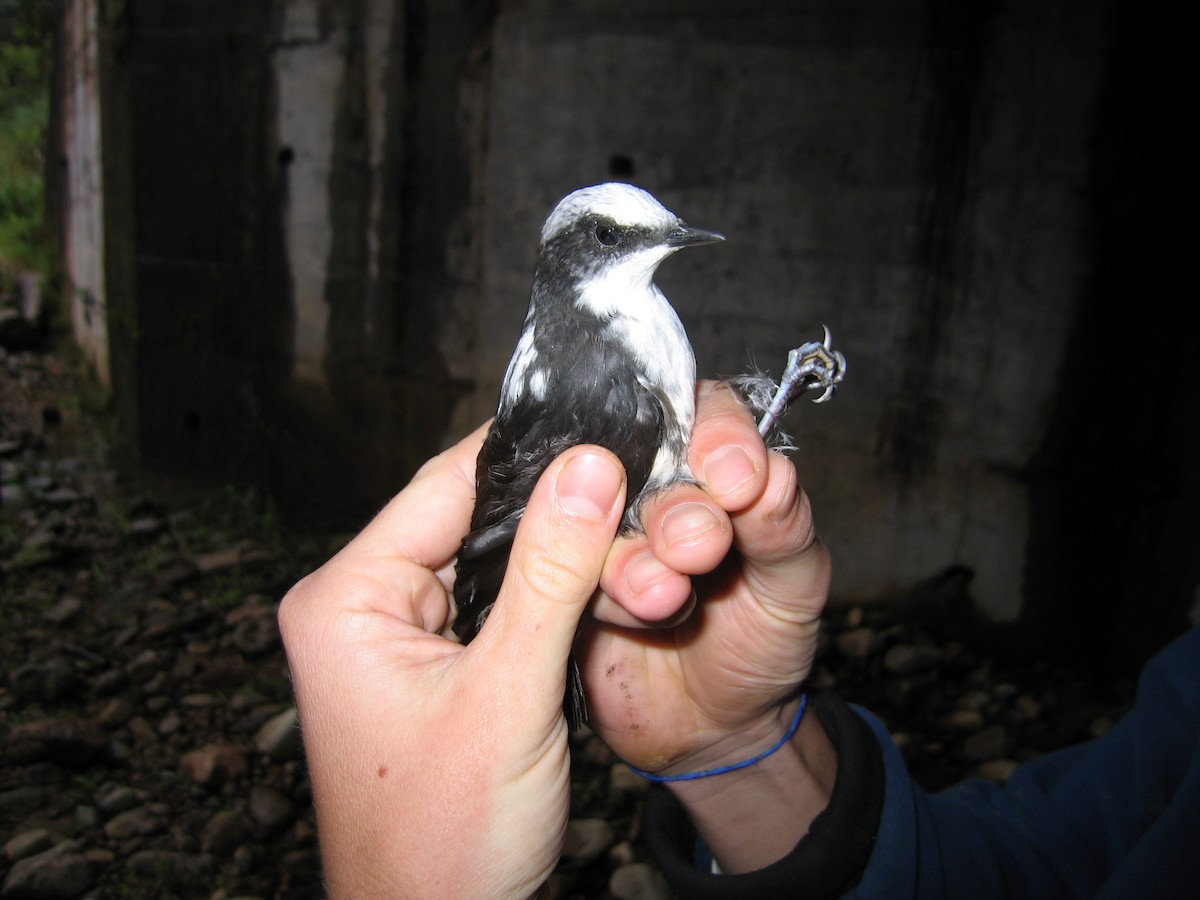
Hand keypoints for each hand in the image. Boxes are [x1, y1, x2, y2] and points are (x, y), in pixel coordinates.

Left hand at [278, 428, 627, 897]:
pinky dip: (544, 598)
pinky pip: (494, 604)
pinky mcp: (430, 665)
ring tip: (627, 536)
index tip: (603, 424)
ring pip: (489, 560)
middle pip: (469, 518)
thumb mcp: (508, 695)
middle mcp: (360, 605)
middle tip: (634, 486)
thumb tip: (589, 467)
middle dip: (552, 511)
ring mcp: (395, 636)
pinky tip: (595, 587)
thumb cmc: (446, 839)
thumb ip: (550, 576)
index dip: (528, 453)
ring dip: (555, 556)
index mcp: (347, 598)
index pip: (444, 485)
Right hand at [581, 380, 835, 870]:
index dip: (715, 433)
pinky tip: (629, 614)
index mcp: (712, 468)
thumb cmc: (761, 643)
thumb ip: (786, 531)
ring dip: (633, 560)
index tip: (733, 475)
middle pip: (642, 464)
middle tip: (700, 546)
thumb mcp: (794, 589)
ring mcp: (602, 537)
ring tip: (666, 598)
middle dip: (676, 507)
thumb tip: (770, 474)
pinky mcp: (564, 585)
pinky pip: (561, 575)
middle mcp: (651, 490)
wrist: (713, 732)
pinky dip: (593, 592)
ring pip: (599, 524)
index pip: (704, 412)